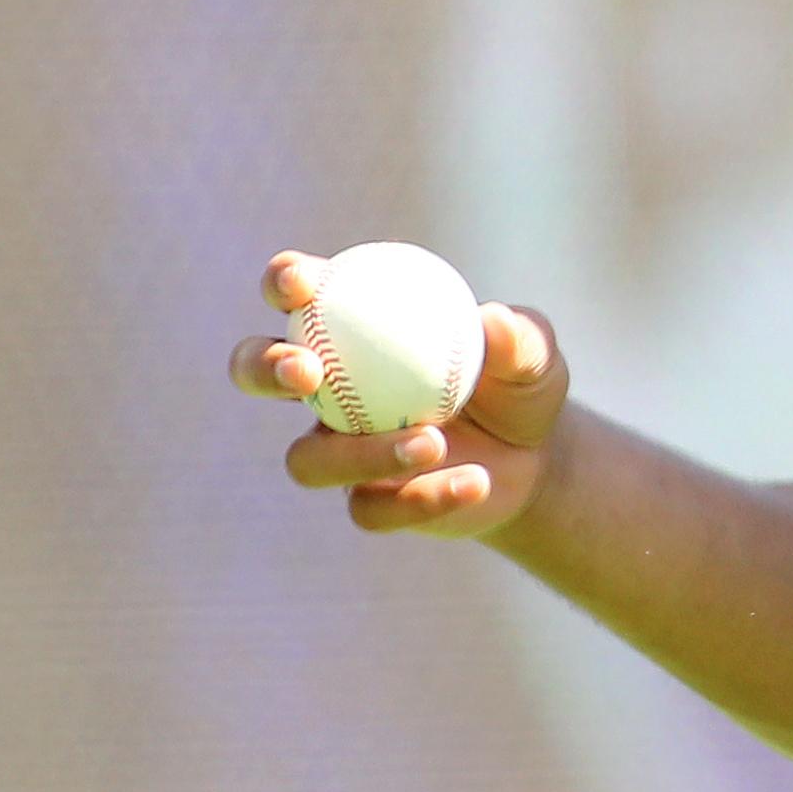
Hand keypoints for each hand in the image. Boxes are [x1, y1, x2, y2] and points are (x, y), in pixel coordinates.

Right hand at [231, 250, 572, 539]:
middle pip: (256, 373)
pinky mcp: (367, 502)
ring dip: (362, 453)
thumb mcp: (535, 356)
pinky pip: (372, 508)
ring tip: (433, 441)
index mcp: (351, 330)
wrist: (536, 459)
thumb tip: (494, 320)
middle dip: (264, 367)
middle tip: (307, 372)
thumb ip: (519, 337)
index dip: (284, 283)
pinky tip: (474, 482)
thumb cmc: (520, 385)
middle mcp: (328, 390)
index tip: (303, 284)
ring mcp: (338, 449)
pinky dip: (423, 496)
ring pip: (309, 460)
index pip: (299, 296)